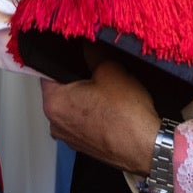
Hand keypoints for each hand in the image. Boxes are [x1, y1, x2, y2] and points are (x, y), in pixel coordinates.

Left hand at [40, 55, 161, 175]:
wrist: (146, 147)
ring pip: (73, 108)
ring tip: (109, 96)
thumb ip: (93, 52)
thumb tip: (88, 44)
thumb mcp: (110, 69)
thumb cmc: (126, 115)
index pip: (47, 72)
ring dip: (86, 100)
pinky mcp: (83, 147)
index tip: (78, 59)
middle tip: (99, 76)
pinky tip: (112, 112)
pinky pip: (83, 124)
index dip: (64, 62)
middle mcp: (55, 123)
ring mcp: (69, 138)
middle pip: (61, 92)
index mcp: (54, 102)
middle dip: (78, 82)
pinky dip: (94, 116)